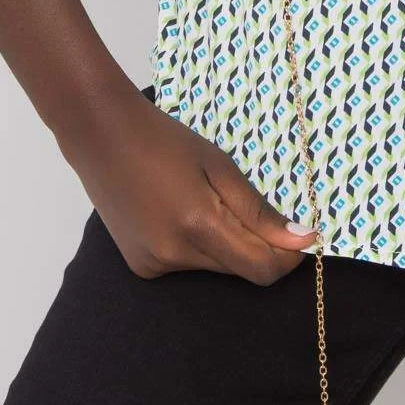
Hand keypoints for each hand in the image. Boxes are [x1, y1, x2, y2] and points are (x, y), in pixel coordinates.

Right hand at [59, 85, 319, 283]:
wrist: (101, 135)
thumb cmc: (165, 140)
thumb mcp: (219, 165)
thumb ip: (259, 210)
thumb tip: (302, 240)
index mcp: (199, 226)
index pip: (261, 268)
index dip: (288, 257)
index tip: (302, 235)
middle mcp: (175, 255)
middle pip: (239, 269)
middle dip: (258, 246)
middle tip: (251, 207)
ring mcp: (154, 265)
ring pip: (215, 268)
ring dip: (226, 244)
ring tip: (204, 200)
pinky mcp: (141, 267)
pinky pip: (188, 265)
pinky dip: (198, 246)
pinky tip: (180, 212)